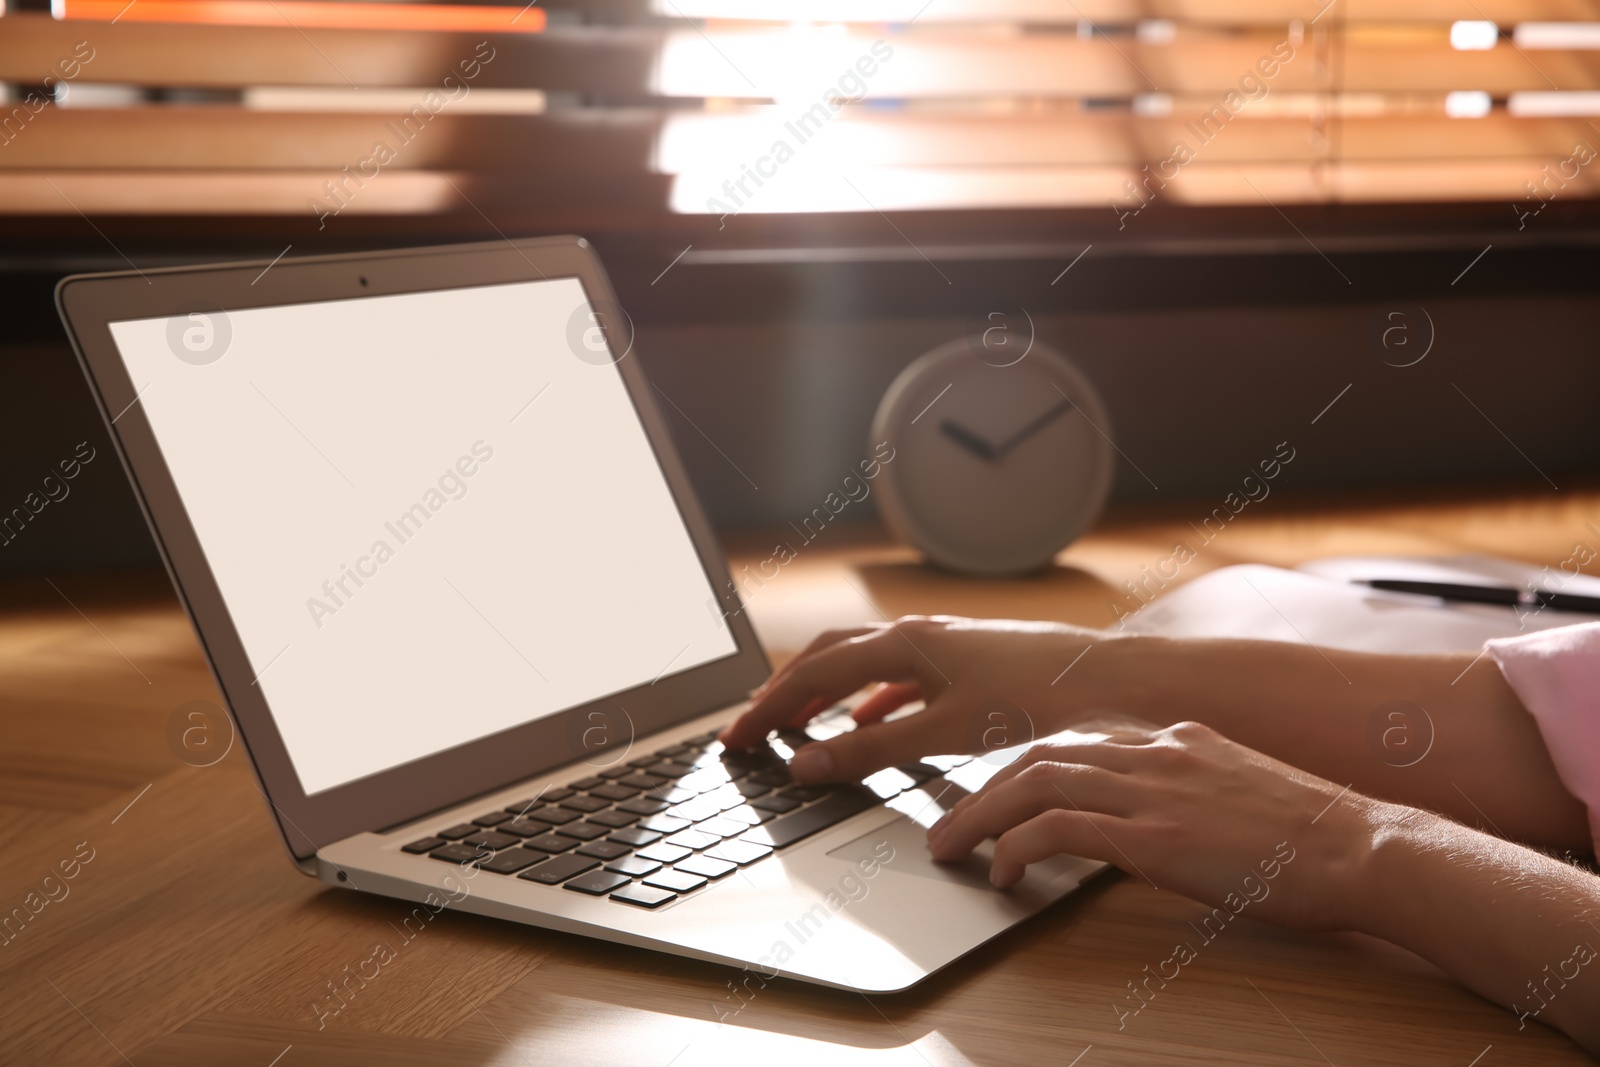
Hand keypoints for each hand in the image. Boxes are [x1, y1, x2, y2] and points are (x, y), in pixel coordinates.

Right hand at [720, 615, 1120, 782]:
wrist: (1103, 678)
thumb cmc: (1032, 697)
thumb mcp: (946, 731)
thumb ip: (874, 749)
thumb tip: (807, 764)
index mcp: (900, 643)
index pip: (811, 675)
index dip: (767, 709)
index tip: (734, 737)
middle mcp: (913, 634)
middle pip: (826, 657)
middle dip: (784, 691)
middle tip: (751, 726)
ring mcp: (938, 644)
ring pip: (860, 664)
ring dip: (823, 692)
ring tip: (795, 721)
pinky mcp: (961, 660)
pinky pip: (894, 676)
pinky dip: (867, 698)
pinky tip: (867, 721)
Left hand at [928, 721, 1380, 930]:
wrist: (1363, 846)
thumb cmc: (1315, 835)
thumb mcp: (1240, 791)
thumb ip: (1189, 790)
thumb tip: (1154, 819)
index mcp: (1175, 738)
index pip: (1075, 740)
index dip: (1022, 767)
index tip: (993, 792)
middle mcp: (1156, 750)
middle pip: (1040, 754)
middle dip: (982, 790)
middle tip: (948, 825)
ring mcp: (1154, 788)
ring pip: (1034, 783)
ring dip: (981, 817)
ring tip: (952, 848)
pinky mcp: (1155, 834)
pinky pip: (1059, 829)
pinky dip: (1018, 846)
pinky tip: (1005, 873)